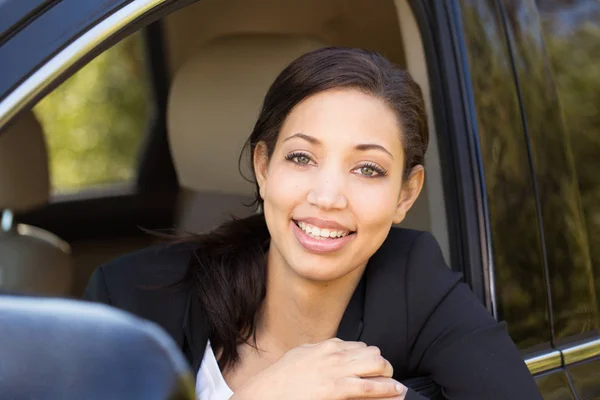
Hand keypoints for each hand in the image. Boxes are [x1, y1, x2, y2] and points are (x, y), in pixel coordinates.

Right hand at [232, 338, 405, 399]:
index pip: (361, 346)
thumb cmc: (282, 378)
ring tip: (394, 386)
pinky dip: (388, 389)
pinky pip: (370, 387)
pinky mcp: (337, 389)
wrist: (266, 393)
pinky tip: (396, 392)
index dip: (371, 358)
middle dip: (383, 366)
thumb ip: (320, 350)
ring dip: (388, 376)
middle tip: (386, 377)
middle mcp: (335, 354)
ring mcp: (337, 371)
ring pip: (377, 365)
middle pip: (373, 353)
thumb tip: (333, 348)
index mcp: (328, 346)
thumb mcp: (302, 354)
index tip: (375, 368)